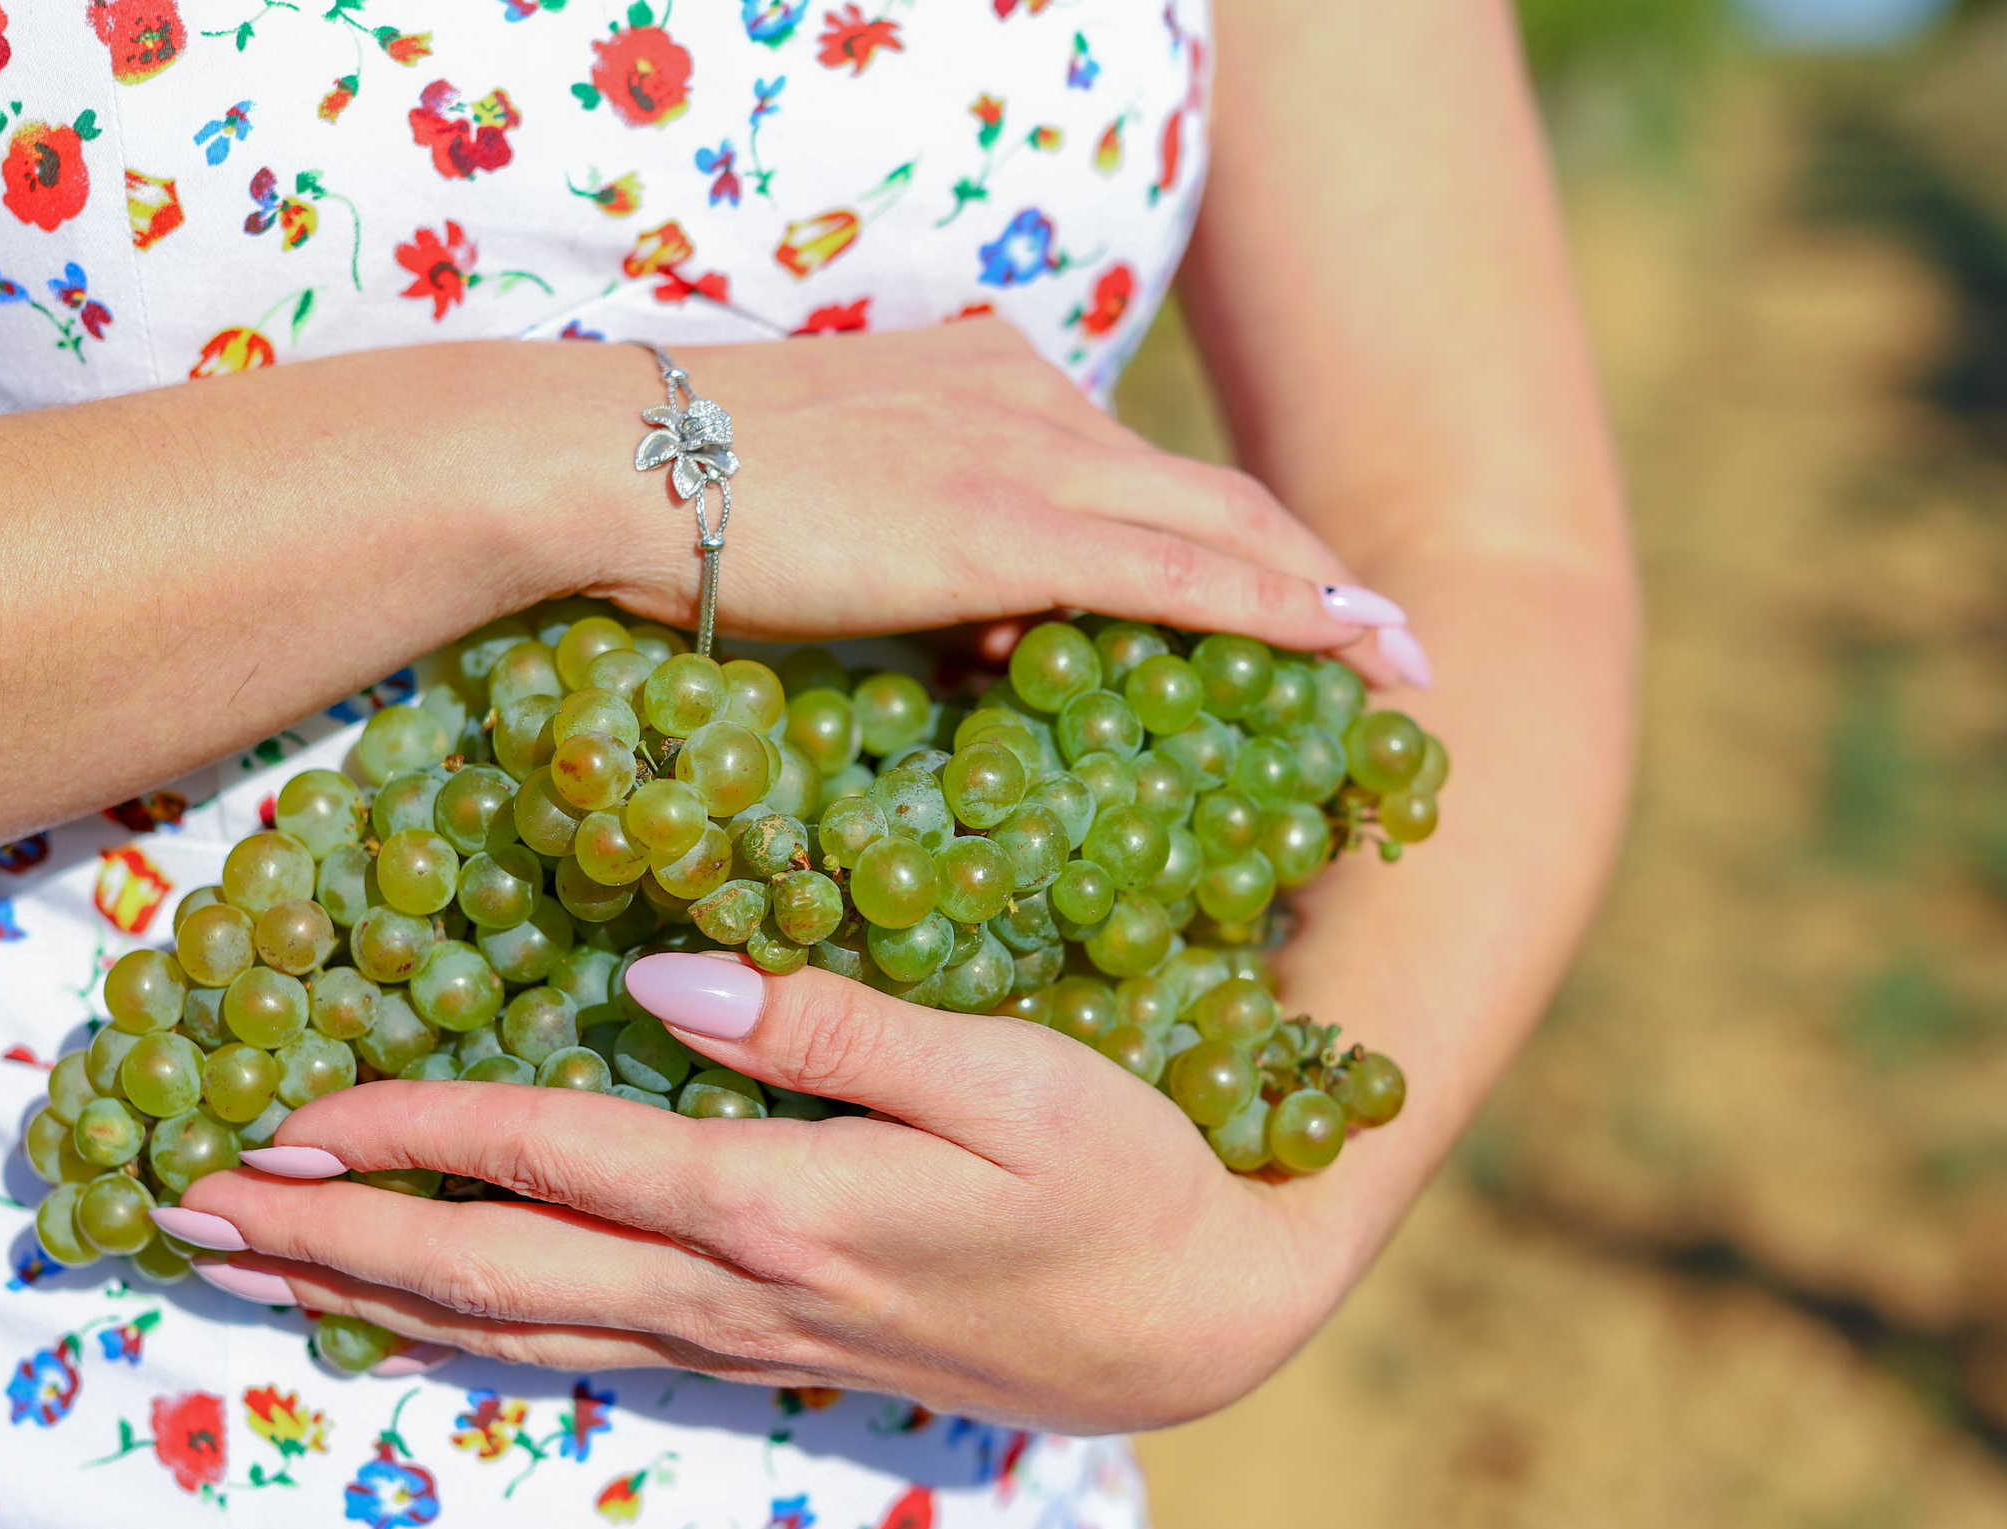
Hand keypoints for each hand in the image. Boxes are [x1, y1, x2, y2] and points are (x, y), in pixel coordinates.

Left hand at [169, 955, 1342, 1431]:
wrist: (1197, 1322)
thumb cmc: (1120, 1175)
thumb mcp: (1006, 1074)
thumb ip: (833, 1025)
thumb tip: (664, 980)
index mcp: (776, 1201)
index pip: (548, 1160)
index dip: (405, 1134)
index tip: (274, 1109)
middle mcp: (735, 1286)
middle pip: (490, 1271)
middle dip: (327, 1238)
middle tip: (183, 1214)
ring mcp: (749, 1334)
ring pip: (522, 1328)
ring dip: (375, 1297)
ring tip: (257, 1272)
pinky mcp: (776, 1350)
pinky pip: (590, 1347)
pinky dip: (481, 1335)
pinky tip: (434, 1318)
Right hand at [538, 318, 1425, 684]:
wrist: (610, 461)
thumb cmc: (686, 503)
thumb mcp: (841, 524)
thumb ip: (936, 567)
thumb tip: (997, 647)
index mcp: (991, 388)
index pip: (1143, 477)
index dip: (1232, 542)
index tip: (1294, 601)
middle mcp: (1032, 402)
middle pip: (1212, 494)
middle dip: (1315, 570)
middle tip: (1392, 639)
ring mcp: (1027, 454)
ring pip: (1222, 526)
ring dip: (1321, 597)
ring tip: (1396, 661)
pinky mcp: (1010, 522)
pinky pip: (1182, 571)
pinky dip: (1278, 609)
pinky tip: (1345, 646)